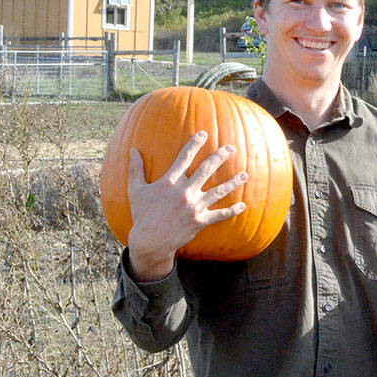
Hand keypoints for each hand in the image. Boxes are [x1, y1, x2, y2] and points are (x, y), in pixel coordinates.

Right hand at [126, 131, 248, 281]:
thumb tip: (132, 150)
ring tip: (245, 174)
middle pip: (206, 170)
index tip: (204, 134)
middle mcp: (184, 192)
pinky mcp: (200, 221)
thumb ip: (135, 170)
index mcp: (169, 182)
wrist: (149, 241)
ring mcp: (194, 206)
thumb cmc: (142, 214)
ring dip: (233, 182)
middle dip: (219, 157)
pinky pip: (219, 215)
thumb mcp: (135, 190)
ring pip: (218, 191)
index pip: (184, 158)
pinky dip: (231, 211)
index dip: (194, 144)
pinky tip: (242, 206)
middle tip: (231, 149)